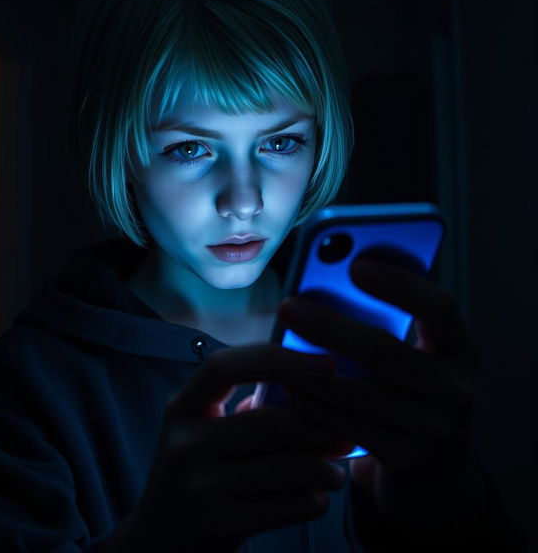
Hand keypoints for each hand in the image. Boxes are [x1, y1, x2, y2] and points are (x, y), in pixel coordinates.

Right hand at [125, 344, 351, 552]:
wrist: (161, 539)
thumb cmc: (196, 472)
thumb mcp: (205, 430)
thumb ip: (247, 408)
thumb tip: (314, 389)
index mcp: (182, 407)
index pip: (225, 365)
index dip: (277, 358)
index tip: (326, 363)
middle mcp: (184, 443)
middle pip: (267, 423)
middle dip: (318, 427)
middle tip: (348, 433)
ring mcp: (198, 486)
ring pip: (283, 467)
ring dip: (322, 468)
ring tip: (337, 472)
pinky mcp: (217, 525)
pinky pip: (284, 507)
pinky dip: (311, 501)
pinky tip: (318, 499)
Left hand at [274, 256, 486, 534]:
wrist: (437, 471)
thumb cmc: (412, 390)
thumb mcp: (418, 355)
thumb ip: (388, 322)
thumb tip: (329, 277)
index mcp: (460, 346)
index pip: (439, 307)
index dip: (399, 285)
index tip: (355, 265)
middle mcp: (456, 386)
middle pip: (387, 351)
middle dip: (331, 327)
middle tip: (288, 307)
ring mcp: (435, 427)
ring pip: (361, 395)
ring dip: (311, 372)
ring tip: (276, 352)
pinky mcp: (406, 459)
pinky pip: (349, 428)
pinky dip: (315, 407)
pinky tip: (289, 390)